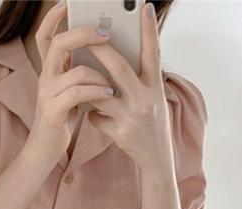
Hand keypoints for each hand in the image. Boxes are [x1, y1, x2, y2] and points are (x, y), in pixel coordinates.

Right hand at [23, 1, 115, 166]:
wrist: (45, 150)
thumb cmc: (63, 119)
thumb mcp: (70, 91)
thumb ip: (79, 71)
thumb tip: (105, 50)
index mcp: (50, 70)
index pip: (46, 37)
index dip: (53, 18)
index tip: (66, 2)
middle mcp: (45, 78)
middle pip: (58, 44)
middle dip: (84, 34)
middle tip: (106, 34)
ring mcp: (47, 94)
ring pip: (75, 72)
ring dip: (99, 75)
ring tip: (113, 84)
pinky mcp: (52, 112)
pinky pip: (77, 94)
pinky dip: (96, 92)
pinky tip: (109, 95)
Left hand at [84, 3, 172, 174]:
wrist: (157, 160)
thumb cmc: (153, 125)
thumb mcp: (154, 99)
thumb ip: (140, 81)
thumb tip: (115, 60)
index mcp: (156, 87)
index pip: (153, 53)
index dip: (149, 30)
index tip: (143, 7)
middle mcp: (146, 99)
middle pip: (119, 68)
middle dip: (100, 50)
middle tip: (86, 35)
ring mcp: (132, 117)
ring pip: (101, 94)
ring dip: (90, 89)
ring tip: (84, 84)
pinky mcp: (120, 133)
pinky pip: (96, 118)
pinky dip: (94, 116)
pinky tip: (100, 120)